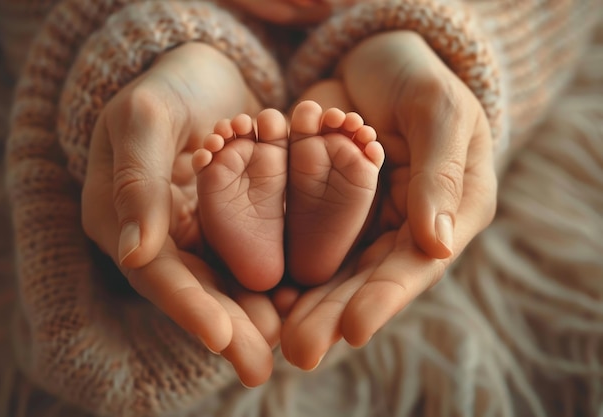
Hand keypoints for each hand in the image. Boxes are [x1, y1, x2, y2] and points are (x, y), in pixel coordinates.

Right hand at [81, 42, 276, 385]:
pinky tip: (300, 300)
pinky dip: (273, 279)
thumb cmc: (164, 86)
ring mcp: (198, 231)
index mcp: (123, 219)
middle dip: (228, 328)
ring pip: (226, 282)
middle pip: (194, 290)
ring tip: (285, 342)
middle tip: (259, 367)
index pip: (156, 273)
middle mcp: (161, 236)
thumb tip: (132, 253)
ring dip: (254, 313)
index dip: (187, 307)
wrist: (203, 70)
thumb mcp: (143, 119)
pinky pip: (252, 255)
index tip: (221, 338)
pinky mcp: (233, 221)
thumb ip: (137, 182)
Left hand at [279, 31, 496, 368]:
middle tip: (300, 350)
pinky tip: (260, 291)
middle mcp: (402, 227)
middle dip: (333, 314)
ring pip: (334, 268)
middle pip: (368, 278)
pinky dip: (284, 263)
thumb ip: (439, 176)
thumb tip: (438, 245)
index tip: (353, 330)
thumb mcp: (440, 114)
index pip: (415, 264)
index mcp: (446, 214)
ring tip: (274, 334)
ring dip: (305, 303)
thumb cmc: (421, 80)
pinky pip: (305, 238)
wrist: (375, 61)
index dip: (385, 299)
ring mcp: (362, 220)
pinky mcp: (324, 206)